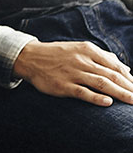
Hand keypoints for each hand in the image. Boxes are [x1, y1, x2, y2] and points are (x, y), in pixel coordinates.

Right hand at [14, 39, 132, 106]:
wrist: (29, 57)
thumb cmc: (57, 54)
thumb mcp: (78, 49)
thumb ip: (102, 56)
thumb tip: (125, 67)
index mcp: (87, 50)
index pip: (114, 65)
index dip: (129, 78)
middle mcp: (81, 60)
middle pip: (111, 75)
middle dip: (129, 87)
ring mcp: (72, 73)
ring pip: (101, 83)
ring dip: (120, 93)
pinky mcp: (63, 85)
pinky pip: (82, 92)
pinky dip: (96, 98)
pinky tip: (108, 103)